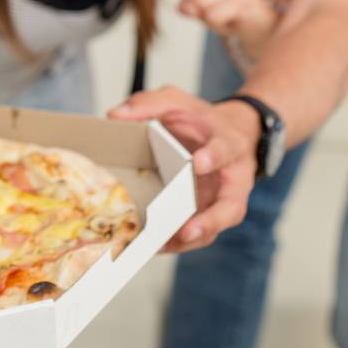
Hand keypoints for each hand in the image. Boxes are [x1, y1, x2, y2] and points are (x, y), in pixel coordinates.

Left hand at [107, 86, 258, 252]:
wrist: (228, 133)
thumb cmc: (200, 119)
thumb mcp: (178, 102)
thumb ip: (149, 104)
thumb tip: (115, 116)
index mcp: (227, 145)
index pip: (225, 150)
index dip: (214, 156)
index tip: (198, 162)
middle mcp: (233, 179)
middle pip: (232, 206)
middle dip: (211, 220)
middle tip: (188, 230)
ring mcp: (223, 201)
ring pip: (215, 228)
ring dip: (190, 239)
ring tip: (161, 245)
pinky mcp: (210, 213)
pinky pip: (198, 233)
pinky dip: (178, 243)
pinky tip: (152, 246)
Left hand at [172, 0, 279, 51]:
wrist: (259, 23)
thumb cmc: (226, 9)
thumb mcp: (200, 6)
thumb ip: (187, 5)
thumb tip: (182, 6)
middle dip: (195, 8)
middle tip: (213, 9)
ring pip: (201, 3)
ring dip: (207, 16)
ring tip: (223, 13)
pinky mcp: (246, 0)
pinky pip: (213, 15)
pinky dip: (217, 24)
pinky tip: (231, 19)